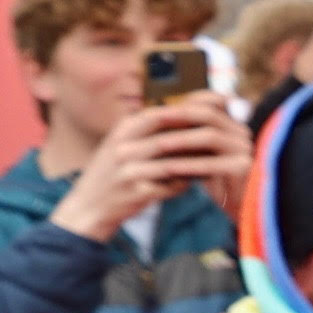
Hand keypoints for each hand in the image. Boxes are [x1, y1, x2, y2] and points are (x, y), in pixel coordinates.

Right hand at [50, 99, 250, 240]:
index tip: (219, 105)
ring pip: (172, 164)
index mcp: (123, 130)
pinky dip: (185, 185)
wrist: (87, 207)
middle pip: (166, 137)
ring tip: (218, 162)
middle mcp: (123, 148)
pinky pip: (170, 187)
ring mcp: (127, 171)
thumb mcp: (126, 145)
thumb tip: (194, 119)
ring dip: (197, 164)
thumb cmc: (115, 173)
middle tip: (224, 137)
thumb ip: (152, 132)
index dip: (190, 108)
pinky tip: (197, 183)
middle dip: (198, 136)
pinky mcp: (134, 193)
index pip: (159, 114)